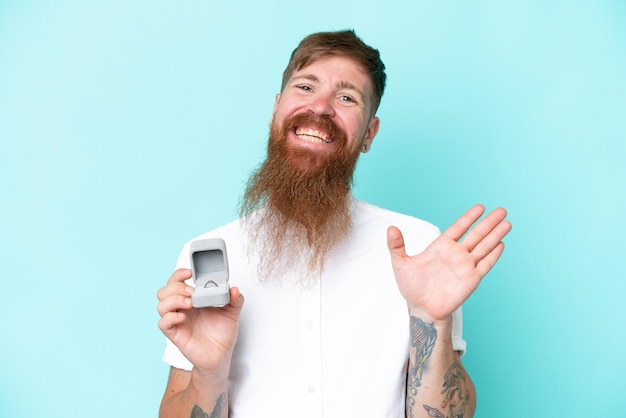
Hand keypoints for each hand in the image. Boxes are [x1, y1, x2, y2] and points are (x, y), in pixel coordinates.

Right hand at [157, 269, 243, 373]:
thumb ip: (235, 300)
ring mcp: (177, 321)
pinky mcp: (175, 334)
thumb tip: (234, 289)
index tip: (189, 272)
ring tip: (189, 303)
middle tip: (191, 291)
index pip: (176, 282)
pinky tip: (183, 318)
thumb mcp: (232, 313)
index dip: (178, 275)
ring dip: (173, 300)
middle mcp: (182, 308)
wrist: (221, 355)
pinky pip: (163, 323)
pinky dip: (170, 317)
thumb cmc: (222, 333)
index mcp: (192, 299)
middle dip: (176, 287)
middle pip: (165, 291)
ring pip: (161, 305)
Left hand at [387, 205, 510, 323]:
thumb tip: (390, 228)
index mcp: (441, 246)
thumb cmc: (412, 287)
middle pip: (476, 234)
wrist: (422, 309)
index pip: (458, 228)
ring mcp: (465, 266)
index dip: (469, 217)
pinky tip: (501, 244)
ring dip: (496, 235)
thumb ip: (396, 246)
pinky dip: (493, 255)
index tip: (480, 207)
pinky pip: (485, 264)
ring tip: (507, 223)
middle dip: (489, 222)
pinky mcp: (471, 279)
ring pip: (484, 247)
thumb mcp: (401, 264)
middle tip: (501, 210)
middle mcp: (456, 254)